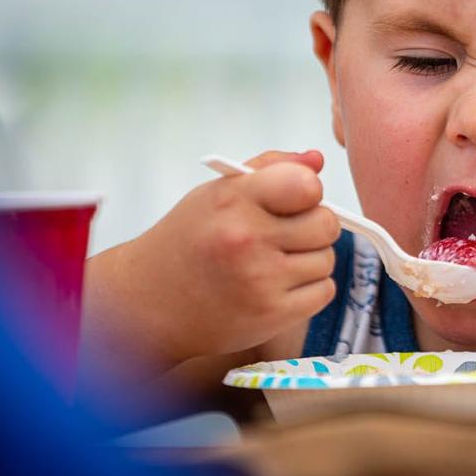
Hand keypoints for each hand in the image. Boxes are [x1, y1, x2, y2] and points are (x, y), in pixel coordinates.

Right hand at [83, 150, 339, 374]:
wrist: (149, 302)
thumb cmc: (189, 240)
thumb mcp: (218, 193)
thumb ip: (271, 169)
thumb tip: (318, 160)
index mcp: (234, 200)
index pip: (307, 185)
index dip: (308, 192)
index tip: (294, 201)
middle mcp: (247, 239)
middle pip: (326, 224)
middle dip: (314, 226)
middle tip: (286, 233)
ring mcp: (260, 280)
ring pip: (327, 259)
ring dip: (310, 260)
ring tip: (274, 261)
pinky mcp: (271, 315)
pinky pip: (324, 291)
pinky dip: (309, 289)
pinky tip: (279, 286)